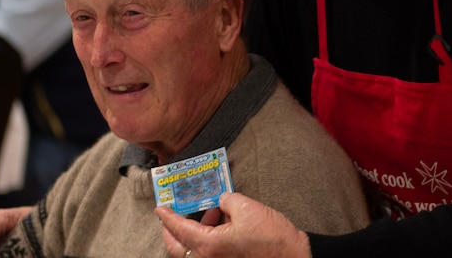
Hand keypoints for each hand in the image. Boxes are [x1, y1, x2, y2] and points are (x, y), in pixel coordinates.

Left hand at [155, 192, 310, 257]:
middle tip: (170, 216)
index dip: (167, 217)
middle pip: (178, 247)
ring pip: (193, 251)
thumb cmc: (272, 238)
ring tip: (210, 212)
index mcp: (209, 246)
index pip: (179, 229)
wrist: (292, 257)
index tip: (159, 209)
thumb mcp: (247, 208)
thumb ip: (226, 200)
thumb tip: (221, 201)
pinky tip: (222, 222)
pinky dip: (207, 238)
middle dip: (171, 231)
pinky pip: (207, 253)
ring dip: (194, 232)